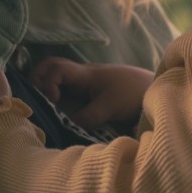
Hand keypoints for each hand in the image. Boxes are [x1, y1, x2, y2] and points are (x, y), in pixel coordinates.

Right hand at [28, 57, 152, 130]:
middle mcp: (80, 75)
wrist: (153, 87)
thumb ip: (89, 116)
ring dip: (46, 86)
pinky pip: (66, 85)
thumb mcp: (110, 106)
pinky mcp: (89, 90)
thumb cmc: (133, 92)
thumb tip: (68, 126)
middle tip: (40, 101)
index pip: (54, 68)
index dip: (46, 83)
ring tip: (47, 106)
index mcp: (83, 74)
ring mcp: (84, 81)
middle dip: (38, 80)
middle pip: (49, 66)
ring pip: (56, 75)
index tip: (54, 101)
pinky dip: (57, 92)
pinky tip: (58, 109)